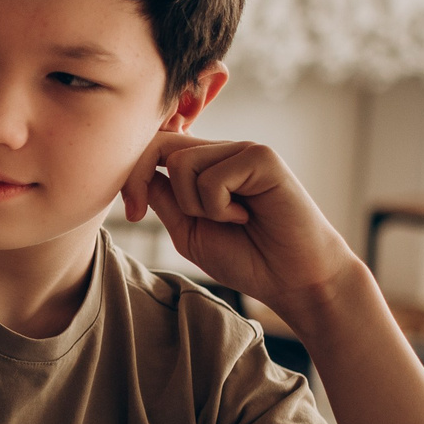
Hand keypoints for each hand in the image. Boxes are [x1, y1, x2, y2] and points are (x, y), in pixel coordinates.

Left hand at [118, 133, 361, 315]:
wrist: (292, 279)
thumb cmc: (246, 258)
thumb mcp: (189, 230)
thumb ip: (165, 199)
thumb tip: (137, 168)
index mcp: (203, 167)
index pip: (155, 146)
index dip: (131, 172)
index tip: (131, 212)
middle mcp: (222, 152)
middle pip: (161, 144)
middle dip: (140, 180)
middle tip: (140, 213)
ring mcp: (243, 151)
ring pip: (182, 163)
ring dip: (195, 205)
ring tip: (229, 219)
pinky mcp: (262, 158)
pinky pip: (213, 177)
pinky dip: (220, 207)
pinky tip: (247, 215)